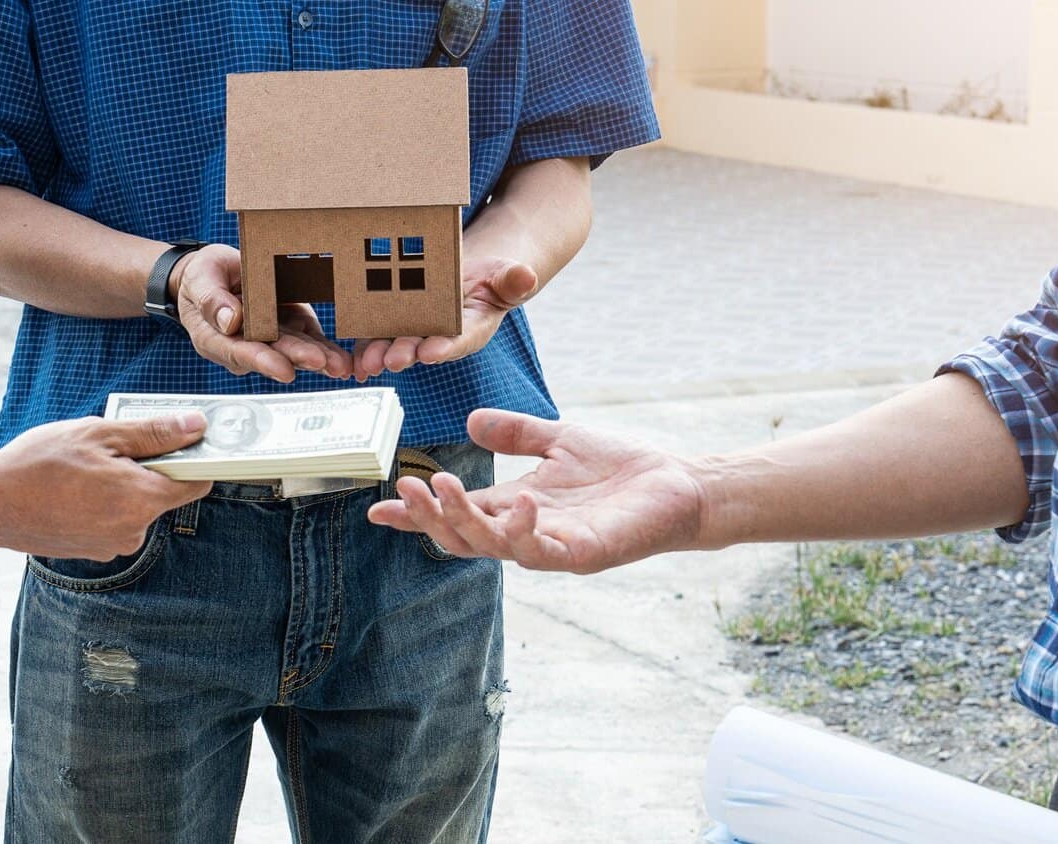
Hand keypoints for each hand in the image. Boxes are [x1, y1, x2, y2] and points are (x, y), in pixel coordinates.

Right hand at [0, 413, 213, 560]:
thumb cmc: (38, 465)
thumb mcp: (98, 434)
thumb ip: (152, 433)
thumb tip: (196, 425)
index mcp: (143, 501)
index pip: (197, 482)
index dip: (193, 458)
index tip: (179, 440)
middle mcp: (134, 531)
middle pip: (162, 492)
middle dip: (145, 468)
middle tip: (108, 447)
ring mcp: (112, 545)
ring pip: (134, 506)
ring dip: (119, 485)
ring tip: (81, 469)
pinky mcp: (92, 551)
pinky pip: (111, 520)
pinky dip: (100, 503)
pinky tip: (71, 489)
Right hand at [172, 244, 351, 382]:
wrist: (217, 272)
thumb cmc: (203, 276)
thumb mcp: (200, 279)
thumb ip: (211, 300)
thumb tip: (230, 322)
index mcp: (217, 338)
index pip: (240, 352)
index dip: (263, 361)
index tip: (284, 369)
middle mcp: (246, 344)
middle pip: (274, 354)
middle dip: (299, 359)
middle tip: (321, 362)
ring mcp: (271, 338)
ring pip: (296, 352)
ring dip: (319, 359)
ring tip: (340, 365)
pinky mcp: (291, 329)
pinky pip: (310, 341)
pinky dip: (327, 350)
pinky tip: (344, 358)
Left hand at [353, 257, 537, 380]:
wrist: (468, 274)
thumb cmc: (491, 278)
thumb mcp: (506, 276)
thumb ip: (513, 281)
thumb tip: (528, 275)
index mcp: (470, 330)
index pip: (459, 341)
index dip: (446, 347)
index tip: (432, 352)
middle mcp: (440, 338)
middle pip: (422, 347)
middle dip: (406, 354)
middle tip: (393, 360)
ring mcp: (415, 334)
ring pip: (395, 345)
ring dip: (380, 355)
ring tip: (368, 362)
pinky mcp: (393, 327)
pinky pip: (376, 338)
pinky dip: (365, 350)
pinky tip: (353, 361)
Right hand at [367, 409, 707, 573]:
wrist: (679, 485)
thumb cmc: (623, 468)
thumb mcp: (558, 439)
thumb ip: (516, 434)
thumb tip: (470, 420)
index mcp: (515, 509)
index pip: (457, 516)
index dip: (417, 516)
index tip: (378, 511)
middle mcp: (527, 534)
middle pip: (462, 537)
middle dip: (428, 517)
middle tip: (404, 489)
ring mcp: (553, 548)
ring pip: (491, 547)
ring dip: (462, 520)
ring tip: (442, 486)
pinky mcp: (583, 554)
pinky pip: (541, 551)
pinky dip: (522, 530)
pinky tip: (517, 501)